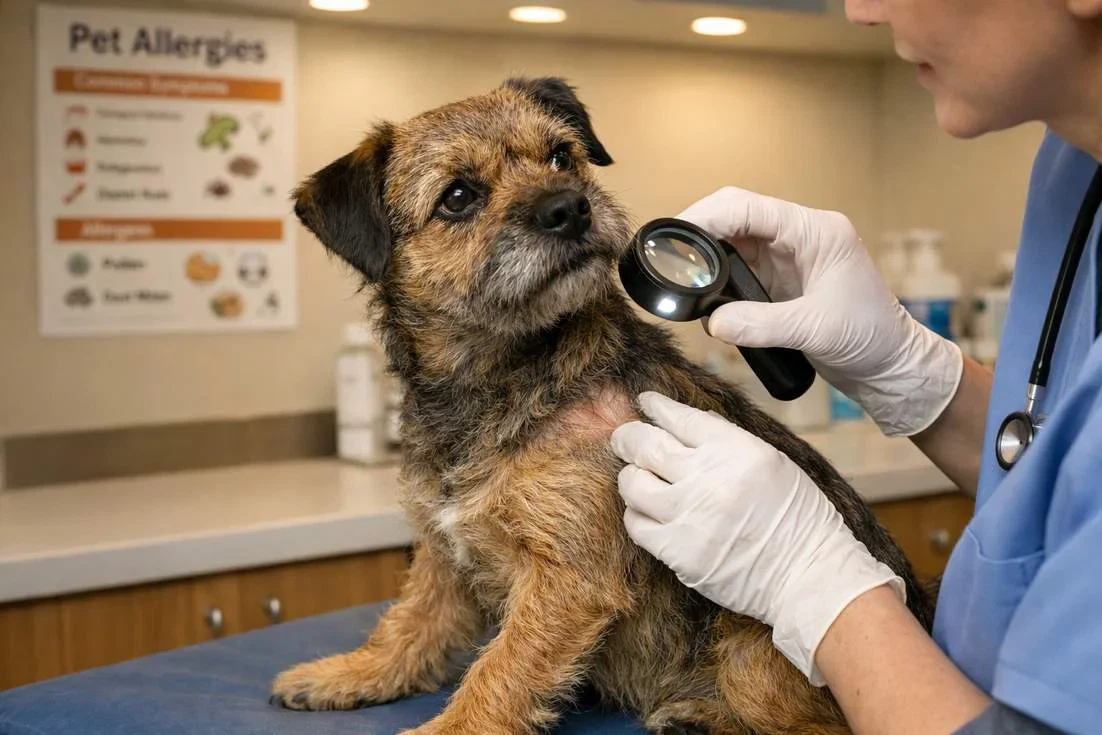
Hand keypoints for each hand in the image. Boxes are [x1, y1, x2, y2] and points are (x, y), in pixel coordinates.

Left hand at [611, 392, 903, 683]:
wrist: (808, 575)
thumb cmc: (797, 518)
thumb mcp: (771, 462)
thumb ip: (726, 441)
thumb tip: (685, 422)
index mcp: (735, 449)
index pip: (679, 417)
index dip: (656, 407)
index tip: (646, 402)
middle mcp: (707, 477)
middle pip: (644, 444)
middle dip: (628, 437)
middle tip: (624, 438)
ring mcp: (689, 515)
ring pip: (632, 483)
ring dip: (631, 477)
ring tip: (637, 478)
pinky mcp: (677, 551)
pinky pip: (636, 523)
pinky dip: (637, 514)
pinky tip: (648, 512)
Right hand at [679, 187, 961, 435]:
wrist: (891, 365)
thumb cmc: (871, 339)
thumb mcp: (815, 330)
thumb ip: (761, 324)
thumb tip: (711, 322)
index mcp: (817, 232)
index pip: (750, 207)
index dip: (708, 216)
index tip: (676, 236)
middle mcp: (800, 236)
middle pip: (736, 216)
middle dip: (700, 232)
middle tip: (667, 257)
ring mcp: (789, 256)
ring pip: (733, 241)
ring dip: (706, 256)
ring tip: (680, 277)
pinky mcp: (781, 279)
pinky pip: (738, 268)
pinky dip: (717, 278)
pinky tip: (703, 295)